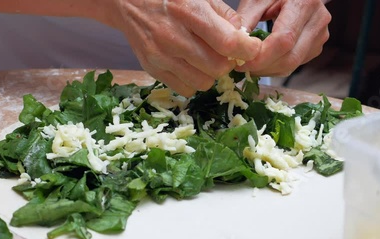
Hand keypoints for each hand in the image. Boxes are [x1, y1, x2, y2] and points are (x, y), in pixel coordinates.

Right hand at [110, 0, 261, 96]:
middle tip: (225, 53)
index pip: (229, 43)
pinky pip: (184, 89)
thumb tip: (244, 39)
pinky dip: (193, 81)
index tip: (251, 48)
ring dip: (211, 74)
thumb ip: (225, 16)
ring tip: (206, 59)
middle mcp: (173, 36)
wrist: (129, 3)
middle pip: (218, 68)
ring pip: (203, 83)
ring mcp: (161, 56)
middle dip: (228, 63)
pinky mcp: (153, 69)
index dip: (247, 50)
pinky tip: (190, 66)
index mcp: (189, 11)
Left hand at [233, 0, 330, 76]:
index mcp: (304, 3)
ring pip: (292, 65)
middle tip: (241, 67)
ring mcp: (320, 35)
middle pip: (290, 58)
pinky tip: (262, 61)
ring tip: (249, 64)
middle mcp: (318, 20)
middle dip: (263, 67)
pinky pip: (295, 65)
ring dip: (268, 70)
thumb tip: (234, 46)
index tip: (241, 62)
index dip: (261, 56)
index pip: (284, 40)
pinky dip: (275, 67)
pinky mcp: (316, 46)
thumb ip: (245, 20)